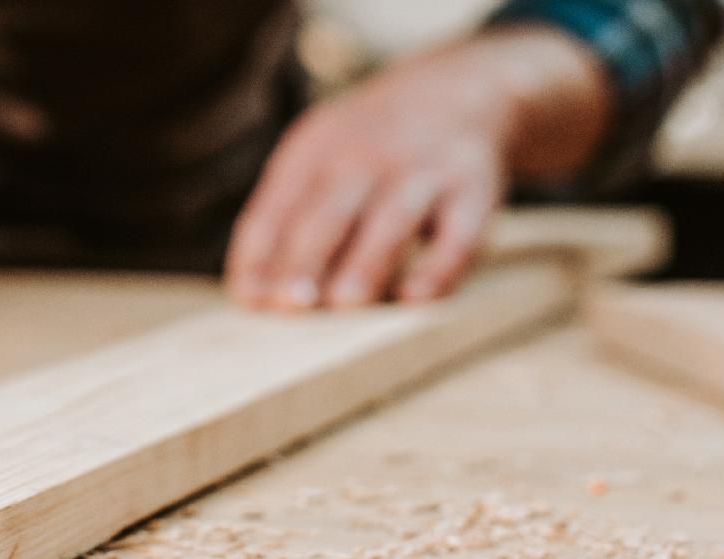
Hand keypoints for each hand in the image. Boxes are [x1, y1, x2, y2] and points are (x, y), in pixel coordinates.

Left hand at [226, 44, 528, 309]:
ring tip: (343, 304)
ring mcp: (423, 173)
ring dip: (366, 262)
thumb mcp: (317, 157)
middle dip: (306, 257)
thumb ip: (283, 220)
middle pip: (329, 213)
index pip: (276, 207)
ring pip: (391, 221)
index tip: (250, 300)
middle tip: (290, 304)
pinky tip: (416, 297)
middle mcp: (366, 157)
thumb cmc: (367, 147)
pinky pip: (459, 235)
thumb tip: (253, 296)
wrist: (457, 89)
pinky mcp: (474, 194)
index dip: (260, 254)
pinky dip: (440, 267)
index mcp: (314, 151)